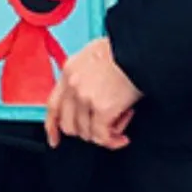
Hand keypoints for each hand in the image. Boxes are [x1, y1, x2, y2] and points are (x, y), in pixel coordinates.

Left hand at [45, 36, 141, 150]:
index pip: (53, 105)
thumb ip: (84, 75)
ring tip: (119, 125)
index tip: (54, 139)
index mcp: (69, 71)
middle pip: (68, 124)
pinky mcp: (102, 108)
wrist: (139, 49)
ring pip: (86, 132)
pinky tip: (122, 139)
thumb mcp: (93, 56)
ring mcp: (85, 97)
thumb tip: (89, 95)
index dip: (52, 126)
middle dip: (85, 132)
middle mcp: (72, 85)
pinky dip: (112, 141)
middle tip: (104, 129)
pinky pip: (102, 136)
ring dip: (104, 134)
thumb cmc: (123, 50)